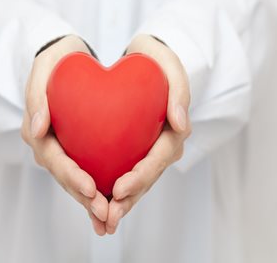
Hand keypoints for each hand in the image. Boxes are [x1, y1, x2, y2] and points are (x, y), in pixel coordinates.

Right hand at [21, 35, 108, 235]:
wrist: (65, 56)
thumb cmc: (56, 58)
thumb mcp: (44, 67)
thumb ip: (36, 95)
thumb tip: (36, 129)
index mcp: (37, 130)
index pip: (54, 159)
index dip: (71, 177)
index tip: (91, 189)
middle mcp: (48, 144)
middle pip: (65, 177)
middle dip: (85, 198)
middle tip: (107, 213)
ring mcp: (63, 148)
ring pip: (77, 181)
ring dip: (93, 202)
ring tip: (112, 218)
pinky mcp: (77, 148)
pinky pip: (87, 171)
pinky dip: (99, 190)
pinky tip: (116, 204)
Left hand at [105, 34, 191, 233]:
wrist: (146, 58)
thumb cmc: (155, 57)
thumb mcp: (168, 63)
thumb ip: (178, 89)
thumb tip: (181, 125)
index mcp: (174, 128)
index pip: (160, 158)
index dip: (141, 176)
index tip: (120, 188)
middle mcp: (164, 144)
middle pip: (148, 177)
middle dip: (128, 199)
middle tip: (107, 213)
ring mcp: (149, 149)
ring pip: (136, 182)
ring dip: (120, 204)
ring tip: (100, 220)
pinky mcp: (134, 150)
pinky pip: (125, 173)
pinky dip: (112, 191)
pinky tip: (95, 206)